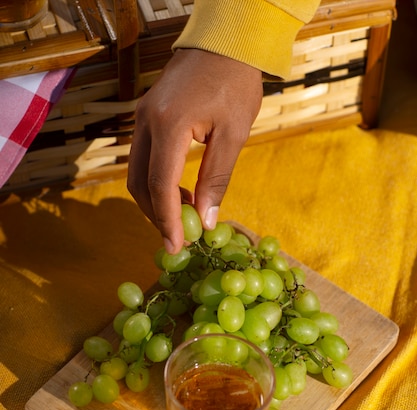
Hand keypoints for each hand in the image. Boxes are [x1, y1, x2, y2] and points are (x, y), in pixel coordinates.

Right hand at [127, 48, 262, 252]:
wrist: (224, 41)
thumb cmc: (235, 83)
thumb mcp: (234, 134)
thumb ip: (217, 179)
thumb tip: (207, 221)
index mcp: (168, 125)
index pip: (160, 186)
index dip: (168, 221)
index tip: (177, 246)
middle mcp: (146, 122)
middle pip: (139, 184)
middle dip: (157, 216)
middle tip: (179, 238)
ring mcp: (142, 118)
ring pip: (137, 173)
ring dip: (155, 201)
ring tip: (183, 218)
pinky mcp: (146, 117)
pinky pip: (142, 159)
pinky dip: (156, 183)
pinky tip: (179, 193)